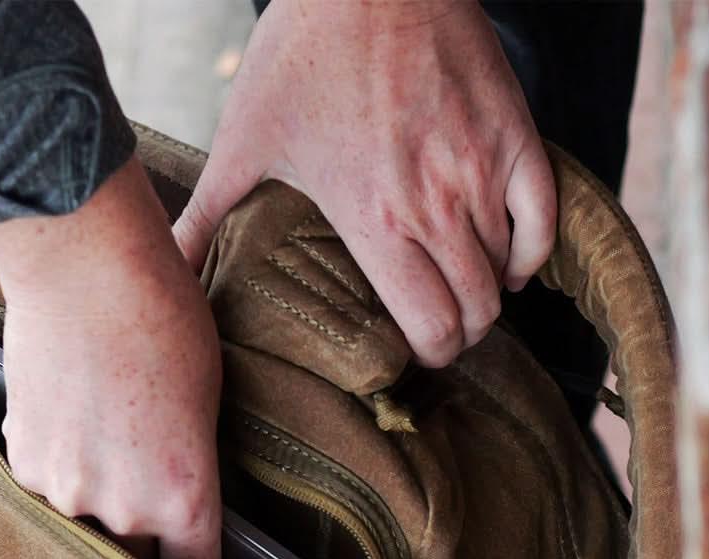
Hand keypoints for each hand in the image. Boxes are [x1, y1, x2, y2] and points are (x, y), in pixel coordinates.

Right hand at [0, 157, 223, 558]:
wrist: (84, 264)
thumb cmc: (162, 318)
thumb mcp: (205, 406)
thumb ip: (188, 474)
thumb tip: (168, 509)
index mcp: (183, 499)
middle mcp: (121, 509)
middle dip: (142, 552)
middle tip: (143, 516)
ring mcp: (63, 490)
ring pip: (85, 525)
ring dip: (95, 503)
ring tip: (105, 436)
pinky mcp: (22, 463)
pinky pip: (46, 491)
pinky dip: (60, 469)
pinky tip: (72, 419)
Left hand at [175, 0, 555, 366]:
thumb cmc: (300, 54)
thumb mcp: (240, 141)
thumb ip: (204, 216)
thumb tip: (165, 268)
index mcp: (375, 223)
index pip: (432, 330)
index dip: (427, 355)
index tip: (412, 350)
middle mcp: (436, 206)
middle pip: (475, 315)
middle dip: (458, 336)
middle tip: (437, 329)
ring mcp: (482, 170)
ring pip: (506, 274)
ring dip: (487, 295)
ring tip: (462, 292)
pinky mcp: (516, 134)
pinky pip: (543, 221)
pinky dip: (529, 253)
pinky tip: (506, 259)